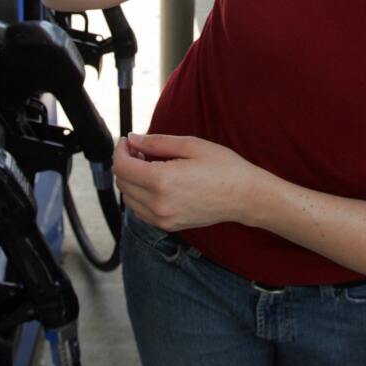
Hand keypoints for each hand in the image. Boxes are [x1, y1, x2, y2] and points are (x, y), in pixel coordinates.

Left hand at [113, 133, 266, 231]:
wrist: (245, 197)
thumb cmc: (223, 167)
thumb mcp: (191, 145)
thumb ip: (156, 142)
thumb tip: (132, 139)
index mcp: (162, 180)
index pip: (122, 167)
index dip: (120, 150)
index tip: (128, 141)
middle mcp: (158, 204)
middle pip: (122, 182)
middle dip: (125, 163)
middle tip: (139, 149)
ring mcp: (163, 218)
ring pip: (129, 198)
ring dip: (131, 180)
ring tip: (149, 165)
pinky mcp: (168, 226)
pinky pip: (140, 211)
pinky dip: (139, 195)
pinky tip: (155, 183)